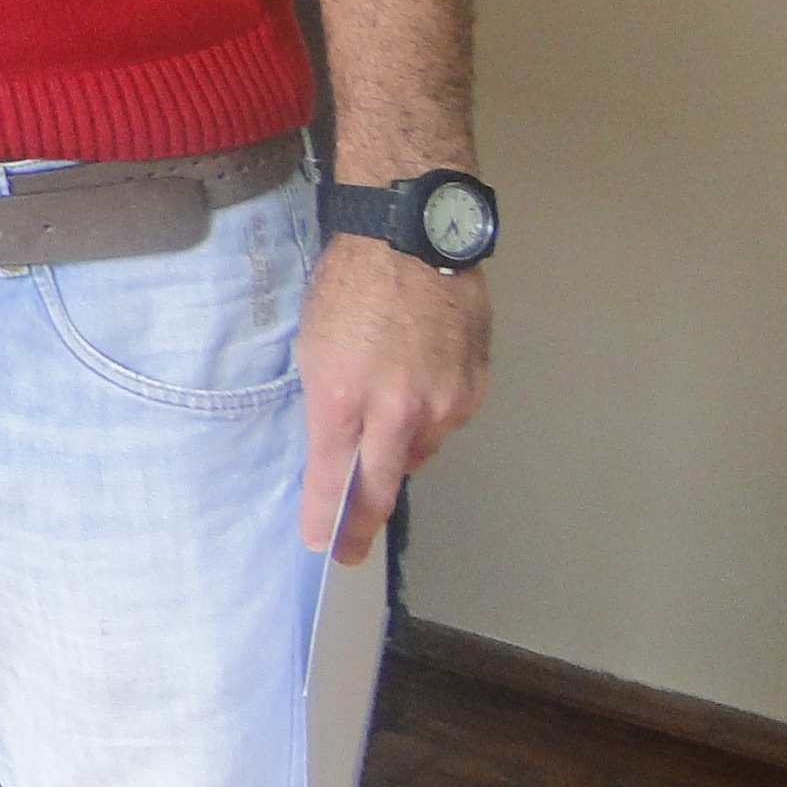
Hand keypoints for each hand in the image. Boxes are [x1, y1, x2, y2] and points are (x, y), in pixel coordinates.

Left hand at [296, 231, 490, 561]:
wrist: (410, 239)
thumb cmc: (348, 283)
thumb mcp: (312, 344)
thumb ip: (329, 404)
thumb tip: (338, 445)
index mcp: (344, 397)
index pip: (332, 476)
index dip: (326, 515)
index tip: (322, 544)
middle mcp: (397, 410)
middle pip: (381, 486)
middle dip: (363, 523)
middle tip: (351, 548)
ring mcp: (443, 403)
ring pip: (416, 451)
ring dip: (396, 450)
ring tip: (381, 423)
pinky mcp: (473, 389)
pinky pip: (445, 422)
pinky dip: (426, 416)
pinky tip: (414, 388)